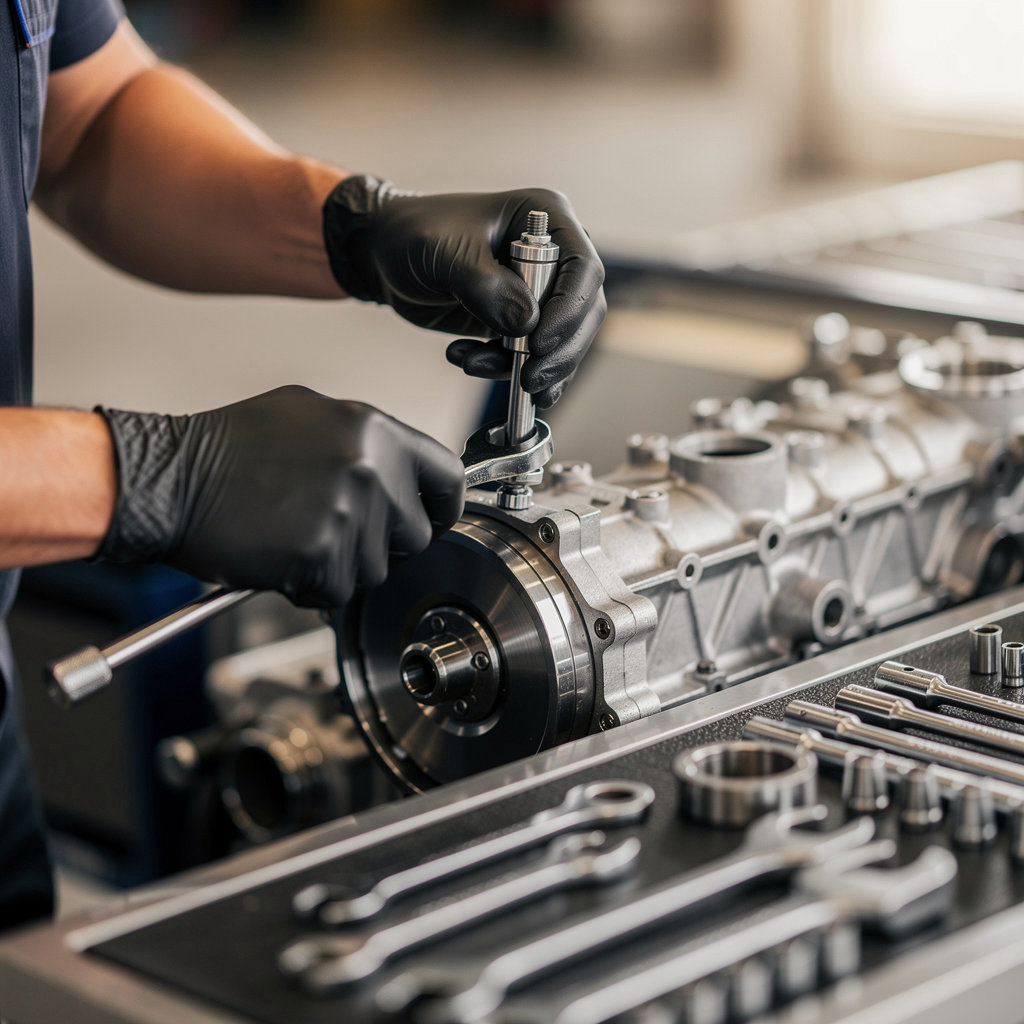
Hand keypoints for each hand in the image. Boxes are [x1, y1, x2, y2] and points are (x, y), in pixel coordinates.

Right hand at [95, 386, 464, 607]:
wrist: (170, 478)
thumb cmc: (229, 449)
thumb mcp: (310, 417)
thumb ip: (366, 443)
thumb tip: (405, 471)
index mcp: (375, 429)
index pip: (448, 477)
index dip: (441, 506)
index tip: (430, 518)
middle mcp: (372, 467)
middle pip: (416, 534)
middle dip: (381, 543)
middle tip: (332, 529)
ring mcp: (350, 511)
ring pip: (376, 570)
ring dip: (342, 566)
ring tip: (296, 534)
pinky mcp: (322, 554)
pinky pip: (338, 592)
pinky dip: (311, 586)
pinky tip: (281, 555)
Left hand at [322, 176, 605, 407]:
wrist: (382, 253)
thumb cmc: (412, 234)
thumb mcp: (444, 254)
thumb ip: (486, 286)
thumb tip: (526, 324)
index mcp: (544, 219)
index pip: (583, 268)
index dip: (569, 310)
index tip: (540, 342)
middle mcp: (551, 255)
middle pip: (583, 312)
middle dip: (558, 352)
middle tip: (529, 378)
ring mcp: (536, 292)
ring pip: (560, 342)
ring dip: (528, 367)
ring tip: (476, 366)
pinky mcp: (517, 321)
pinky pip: (530, 356)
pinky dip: (503, 370)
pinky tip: (466, 360)